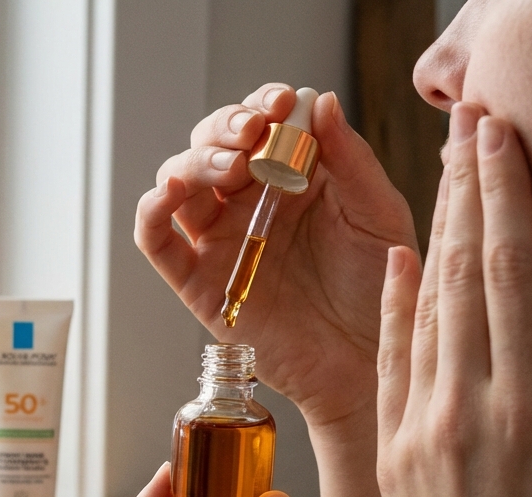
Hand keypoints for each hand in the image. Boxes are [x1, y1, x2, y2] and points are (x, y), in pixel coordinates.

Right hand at [136, 83, 417, 430]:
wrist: (370, 361)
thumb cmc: (380, 289)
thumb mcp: (377, 214)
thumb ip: (351, 160)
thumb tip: (319, 101)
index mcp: (290, 179)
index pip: (259, 124)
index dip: (261, 104)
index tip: (281, 101)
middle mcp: (248, 204)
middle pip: (211, 145)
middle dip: (225, 127)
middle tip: (252, 131)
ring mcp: (220, 241)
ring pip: (179, 183)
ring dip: (194, 162)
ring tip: (231, 166)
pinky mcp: (198, 282)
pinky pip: (156, 241)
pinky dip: (151, 211)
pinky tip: (169, 193)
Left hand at [374, 103, 531, 496]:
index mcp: (529, 414)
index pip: (512, 278)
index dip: (505, 200)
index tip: (502, 143)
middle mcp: (461, 411)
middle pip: (459, 277)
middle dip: (466, 194)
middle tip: (469, 129)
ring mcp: (415, 432)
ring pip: (420, 311)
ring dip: (432, 236)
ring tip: (443, 175)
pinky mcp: (388, 455)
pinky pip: (387, 362)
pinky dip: (393, 308)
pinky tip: (398, 264)